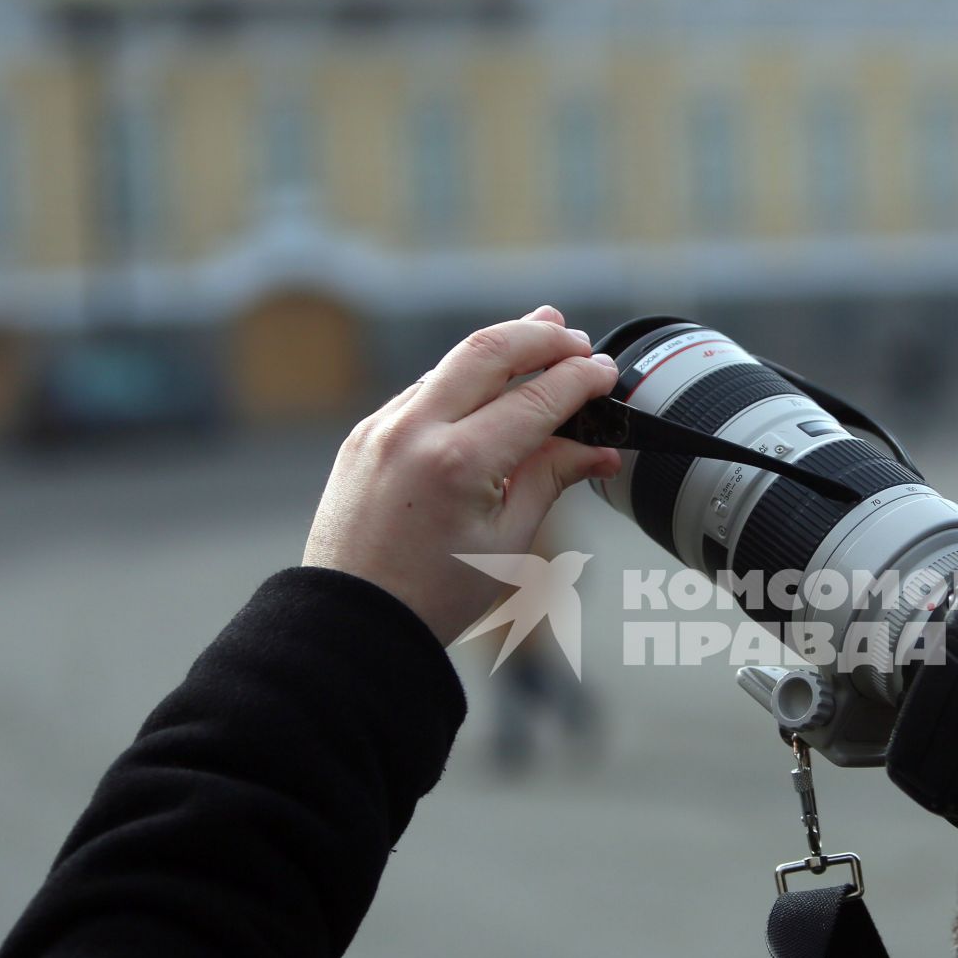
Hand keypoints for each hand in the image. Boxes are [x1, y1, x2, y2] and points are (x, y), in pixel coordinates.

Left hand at [303, 305, 621, 644]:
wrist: (351, 621)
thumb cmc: (433, 596)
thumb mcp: (508, 542)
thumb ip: (551, 480)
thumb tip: (599, 451)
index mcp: (457, 463)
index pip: (536, 399)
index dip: (580, 380)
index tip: (606, 373)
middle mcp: (414, 431)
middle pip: (488, 350)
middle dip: (540, 336)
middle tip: (576, 339)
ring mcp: (382, 428)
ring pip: (451, 363)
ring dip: (501, 349)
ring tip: (542, 336)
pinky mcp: (365, 436)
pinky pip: (423, 391)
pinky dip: (464, 380)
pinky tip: (490, 387)